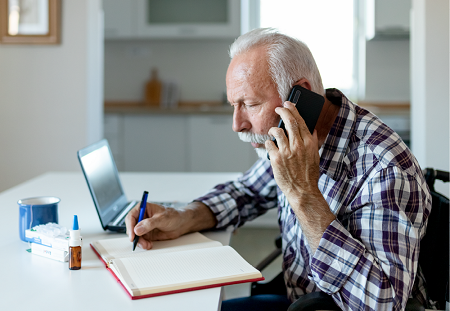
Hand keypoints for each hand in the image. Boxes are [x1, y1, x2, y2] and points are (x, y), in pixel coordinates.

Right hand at [125, 202, 186, 249]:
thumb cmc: (174, 216)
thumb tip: (137, 229)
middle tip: (140, 242)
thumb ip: (149, 224)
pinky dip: (143, 244)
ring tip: (147, 245)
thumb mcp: (162, 218)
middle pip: (131, 227)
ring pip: (135, 235)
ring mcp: (144, 226)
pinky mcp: (147, 233)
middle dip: (135, 236)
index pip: (131, 216)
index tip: (133, 235)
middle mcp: (142, 217)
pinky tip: (149, 245)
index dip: (130, 226)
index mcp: (144, 208)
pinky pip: (141, 240)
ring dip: (140, 241)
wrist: (182, 223)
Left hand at [265, 101, 334, 251]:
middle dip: (282, 111)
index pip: (300, 120)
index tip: (288, 104)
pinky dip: (269, 144)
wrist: (302, 190)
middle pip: (288, 121)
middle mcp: (298, 144)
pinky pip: (269, 143)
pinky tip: (271, 147)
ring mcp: (286, 151)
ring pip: (276, 131)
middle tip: (278, 108)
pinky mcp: (276, 158)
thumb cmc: (308, 174)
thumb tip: (311, 129)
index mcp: (308, 142)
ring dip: (273, 129)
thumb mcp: (315, 155)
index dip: (293, 109)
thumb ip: (312, 142)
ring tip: (273, 132)